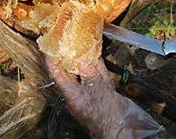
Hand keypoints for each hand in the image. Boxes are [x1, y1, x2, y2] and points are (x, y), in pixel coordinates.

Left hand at [46, 58, 163, 138]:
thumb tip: (83, 63)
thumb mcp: (98, 93)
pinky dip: (99, 68)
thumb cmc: (110, 118)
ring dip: (86, 61)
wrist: (127, 130)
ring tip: (81, 47)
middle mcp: (82, 96)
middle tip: (66, 45)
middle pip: (72, 75)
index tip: (48, 53)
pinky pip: (100, 78)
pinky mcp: (106, 95)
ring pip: (88, 75)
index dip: (53, 65)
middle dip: (69, 60)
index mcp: (74, 98)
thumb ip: (91, 76)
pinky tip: (98, 58)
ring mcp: (94, 96)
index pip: (59, 78)